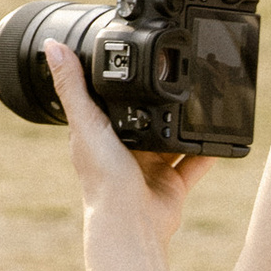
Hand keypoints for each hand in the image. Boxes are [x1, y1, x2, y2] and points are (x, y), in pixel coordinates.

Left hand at [42, 36, 206, 230]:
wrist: (133, 224)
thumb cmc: (104, 179)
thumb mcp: (86, 124)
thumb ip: (72, 86)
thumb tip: (52, 47)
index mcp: (100, 135)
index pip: (110, 101)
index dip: (119, 83)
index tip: (134, 59)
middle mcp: (125, 151)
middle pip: (145, 119)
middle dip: (160, 103)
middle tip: (179, 76)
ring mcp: (150, 168)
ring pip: (172, 140)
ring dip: (185, 126)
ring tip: (202, 100)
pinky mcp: (172, 185)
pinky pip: (195, 164)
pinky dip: (207, 151)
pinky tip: (219, 134)